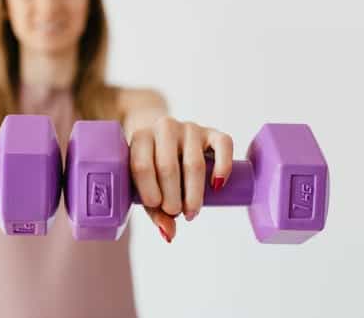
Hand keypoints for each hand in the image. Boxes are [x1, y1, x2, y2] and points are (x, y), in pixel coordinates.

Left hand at [129, 116, 233, 242]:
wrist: (162, 132)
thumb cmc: (151, 164)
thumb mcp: (146, 182)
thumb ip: (154, 209)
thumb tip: (169, 235)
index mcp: (140, 138)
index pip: (142, 165)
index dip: (149, 190)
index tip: (157, 207)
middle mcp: (164, 128)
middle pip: (168, 167)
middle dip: (173, 197)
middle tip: (176, 213)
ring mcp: (189, 128)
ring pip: (194, 162)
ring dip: (194, 193)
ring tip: (191, 212)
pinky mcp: (211, 132)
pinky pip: (223, 145)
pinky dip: (222, 167)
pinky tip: (217, 186)